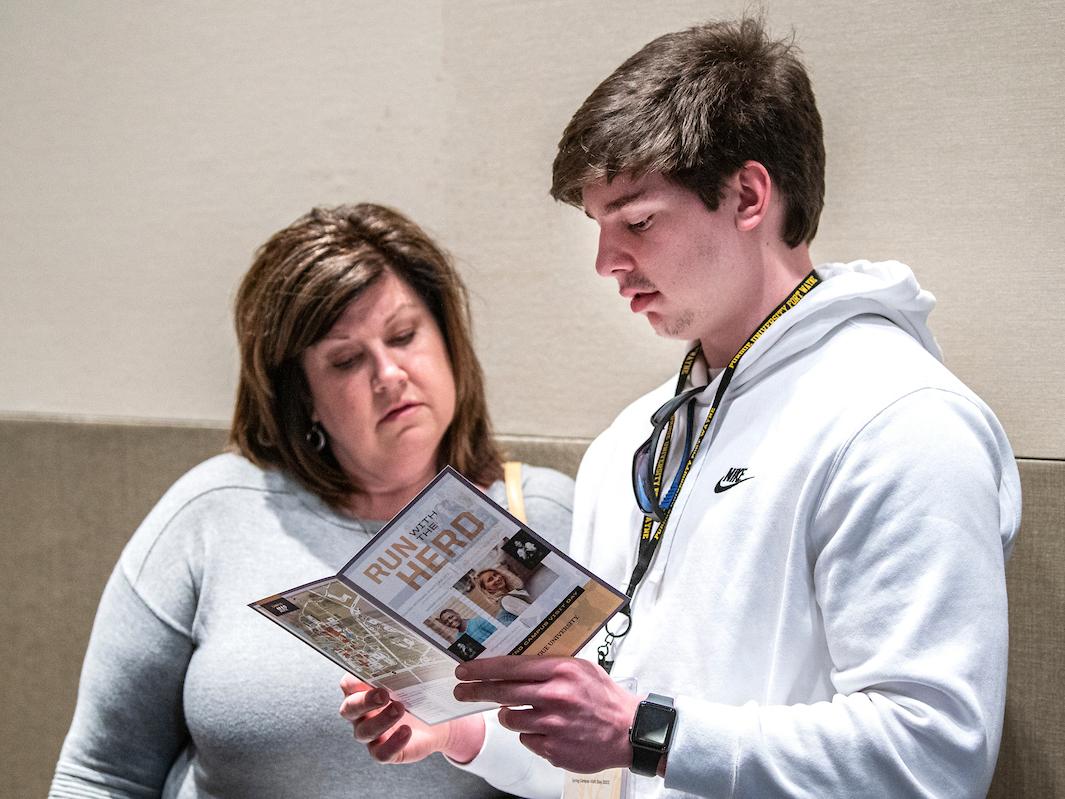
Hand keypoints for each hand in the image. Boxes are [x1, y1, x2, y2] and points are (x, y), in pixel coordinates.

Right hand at [339, 675, 483, 763]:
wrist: (434, 724)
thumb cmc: (414, 696)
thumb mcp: (408, 681)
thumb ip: (398, 670)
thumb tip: (400, 650)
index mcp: (362, 692)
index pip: (348, 685)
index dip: (353, 680)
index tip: (366, 674)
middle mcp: (361, 715)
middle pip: (349, 709)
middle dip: (364, 701)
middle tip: (384, 693)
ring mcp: (370, 735)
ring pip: (364, 732)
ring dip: (381, 720)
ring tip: (400, 708)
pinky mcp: (383, 752)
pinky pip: (381, 753)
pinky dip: (392, 743)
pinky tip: (406, 731)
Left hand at [454, 656, 640, 772]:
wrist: (629, 731)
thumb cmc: (604, 697)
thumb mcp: (580, 668)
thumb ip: (549, 664)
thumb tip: (514, 662)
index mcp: (561, 671)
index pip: (511, 666)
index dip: (483, 668)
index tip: (465, 670)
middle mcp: (555, 697)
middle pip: (502, 692)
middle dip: (477, 691)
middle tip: (462, 691)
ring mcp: (553, 726)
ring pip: (511, 719)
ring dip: (511, 715)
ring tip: (524, 712)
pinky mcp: (553, 749)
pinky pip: (526, 739)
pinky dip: (531, 734)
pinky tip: (548, 730)